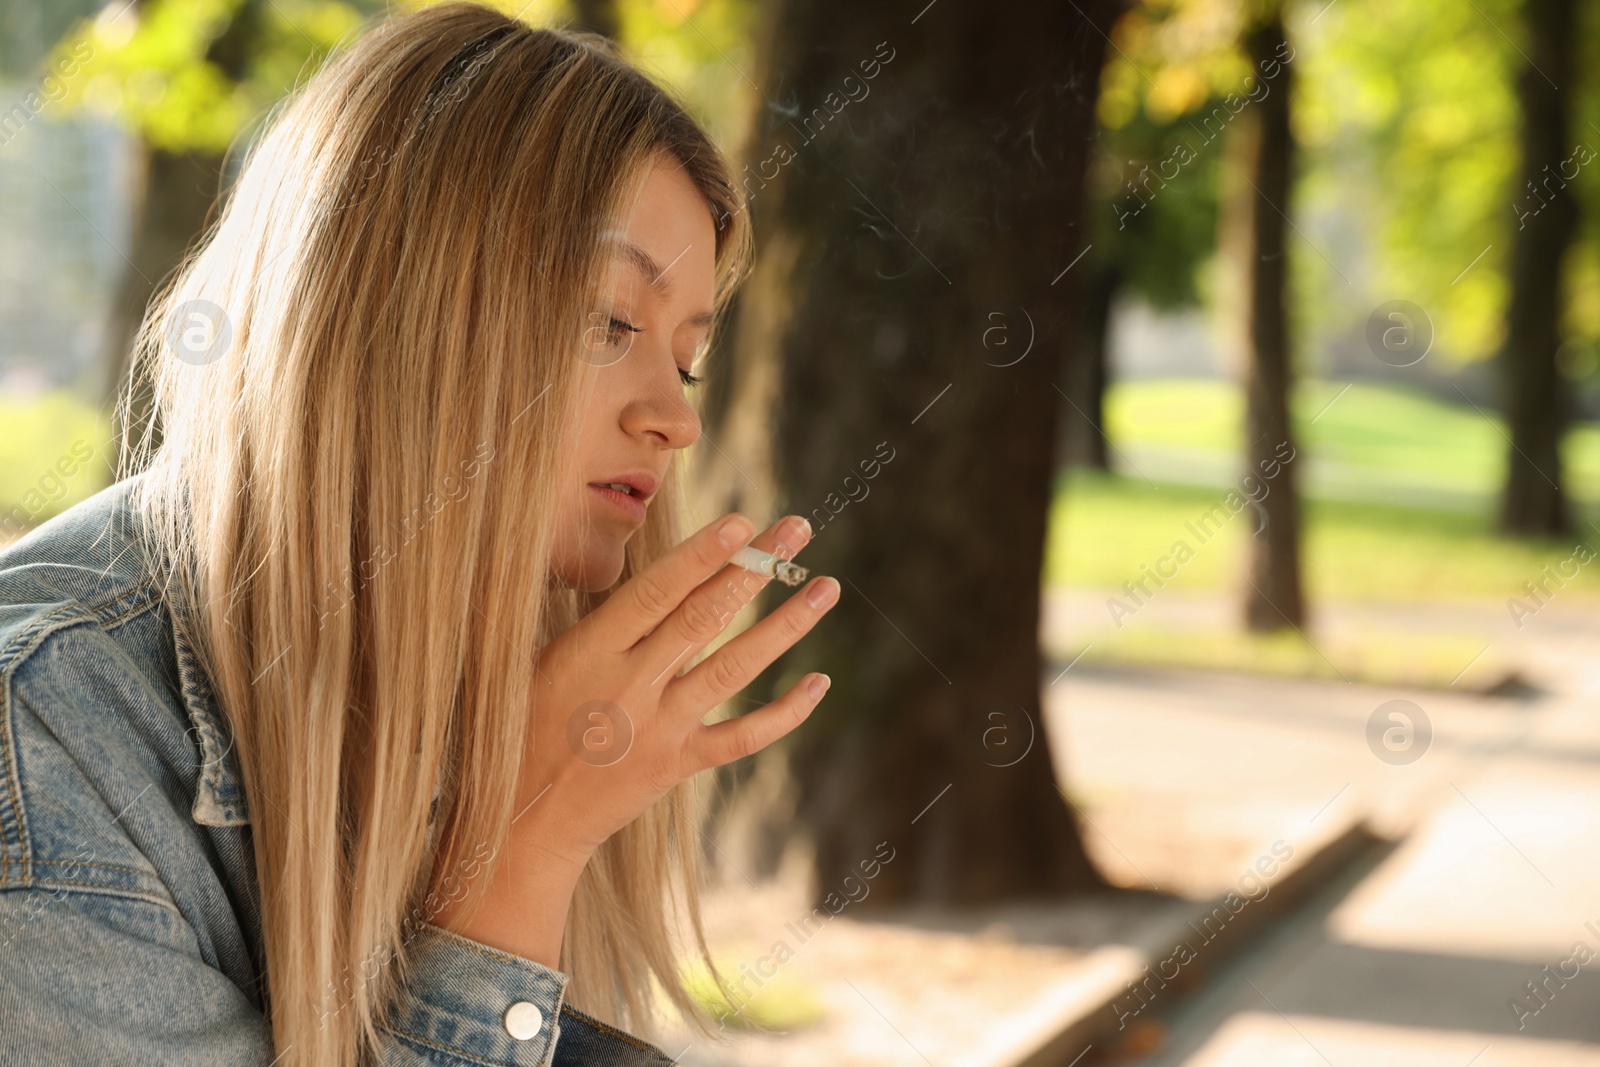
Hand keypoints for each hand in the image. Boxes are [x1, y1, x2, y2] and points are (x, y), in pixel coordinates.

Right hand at [437, 512, 838, 965]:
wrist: (522, 822)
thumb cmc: (523, 727)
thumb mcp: (537, 662)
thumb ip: (594, 623)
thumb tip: (649, 576)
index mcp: (589, 652)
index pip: (657, 592)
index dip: (703, 555)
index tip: (744, 522)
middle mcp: (630, 686)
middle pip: (705, 616)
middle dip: (756, 568)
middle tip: (799, 527)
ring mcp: (658, 728)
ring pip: (734, 668)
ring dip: (786, 625)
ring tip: (826, 587)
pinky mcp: (677, 764)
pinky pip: (741, 737)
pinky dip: (784, 713)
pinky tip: (819, 682)